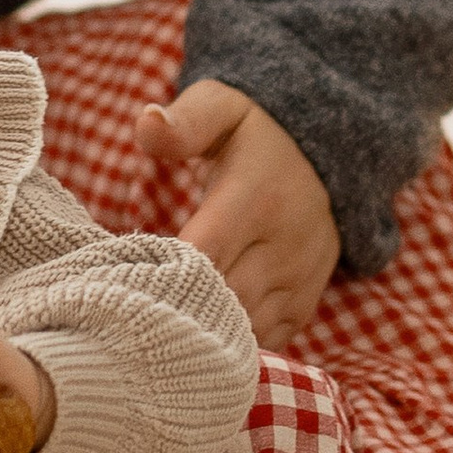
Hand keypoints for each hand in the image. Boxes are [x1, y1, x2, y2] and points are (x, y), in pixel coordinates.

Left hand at [140, 79, 338, 348]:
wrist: (331, 155)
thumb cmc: (255, 133)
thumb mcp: (221, 108)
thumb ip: (184, 120)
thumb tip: (147, 123)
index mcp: (253, 201)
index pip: (202, 258)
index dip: (159, 276)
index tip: (121, 279)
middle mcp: (283, 248)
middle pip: (219, 305)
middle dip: (172, 311)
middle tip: (128, 310)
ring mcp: (298, 282)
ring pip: (241, 333)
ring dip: (200, 333)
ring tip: (159, 324)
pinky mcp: (304, 305)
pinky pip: (264, 343)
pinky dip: (230, 345)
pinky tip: (199, 331)